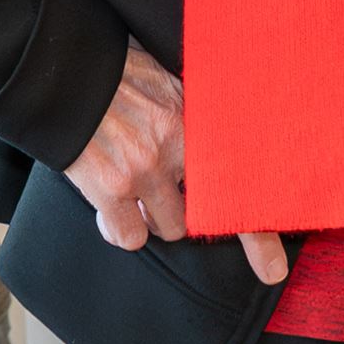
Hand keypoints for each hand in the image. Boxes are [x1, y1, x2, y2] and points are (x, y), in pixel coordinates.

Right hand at [66, 41, 288, 284]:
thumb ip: (198, 112)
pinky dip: (121, 228)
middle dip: (193, 213)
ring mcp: (146, 169)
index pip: (242, 178)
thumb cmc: (124, 73)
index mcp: (201, 118)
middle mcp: (180, 146)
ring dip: (156, 217)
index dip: (261, 231)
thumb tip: (218, 141)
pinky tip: (114, 206)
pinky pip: (130, 237)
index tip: (271, 270)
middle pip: (205, 216)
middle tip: (176, 198)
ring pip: (171, 228)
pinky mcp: (111, 188)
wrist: (71, 73)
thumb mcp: (174, 80)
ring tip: (140, 188)